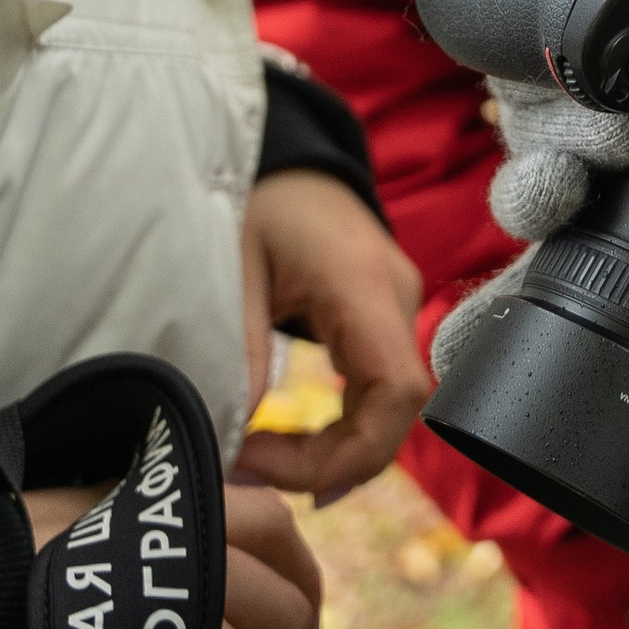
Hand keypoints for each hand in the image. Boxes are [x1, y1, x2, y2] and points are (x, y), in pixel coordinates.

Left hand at [236, 170, 431, 504]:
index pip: (397, 390)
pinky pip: (379, 391)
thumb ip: (237, 345)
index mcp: (361, 282)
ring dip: (335, 450)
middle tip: (253, 471)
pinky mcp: (382, 317)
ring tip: (262, 460)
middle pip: (398, 411)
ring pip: (392, 409)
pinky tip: (290, 443)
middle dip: (333, 462)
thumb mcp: (229, 266)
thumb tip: (236, 433)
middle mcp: (395, 296)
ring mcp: (395, 307)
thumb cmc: (255, 199)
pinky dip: (341, 428)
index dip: (351, 451)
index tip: (274, 468)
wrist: (285, 157)